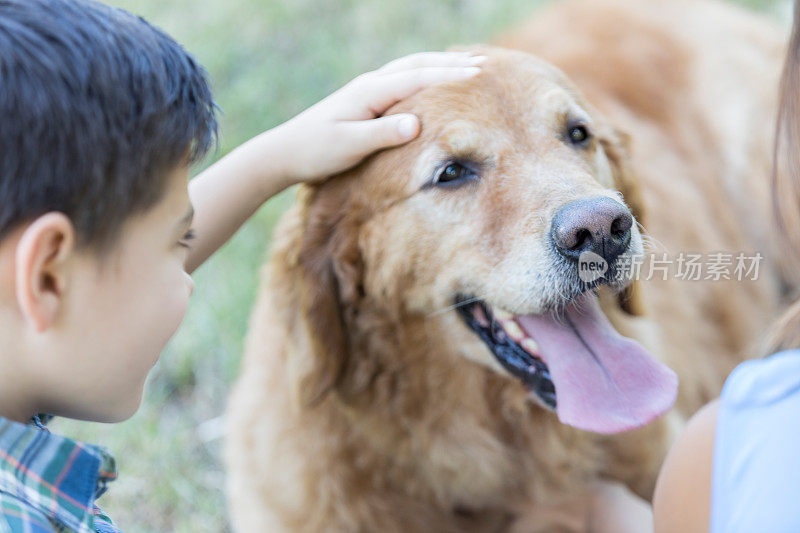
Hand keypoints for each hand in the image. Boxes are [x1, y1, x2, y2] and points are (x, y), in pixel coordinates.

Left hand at [268, 51, 484, 182]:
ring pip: (409, 69)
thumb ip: (382, 134)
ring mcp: (367, 91)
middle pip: (417, 66)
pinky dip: (423, 75)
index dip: (448, 77)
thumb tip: (416, 124)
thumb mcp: (349, 145)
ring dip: (438, 65)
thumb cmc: (316, 151)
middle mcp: (370, 85)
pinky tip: (430, 81)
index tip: (477, 74)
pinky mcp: (364, 101)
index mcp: (369, 92)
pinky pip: (401, 80)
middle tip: (483, 63)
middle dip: (450, 63)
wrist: (285, 152)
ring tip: (465, 64)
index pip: (416, 78)